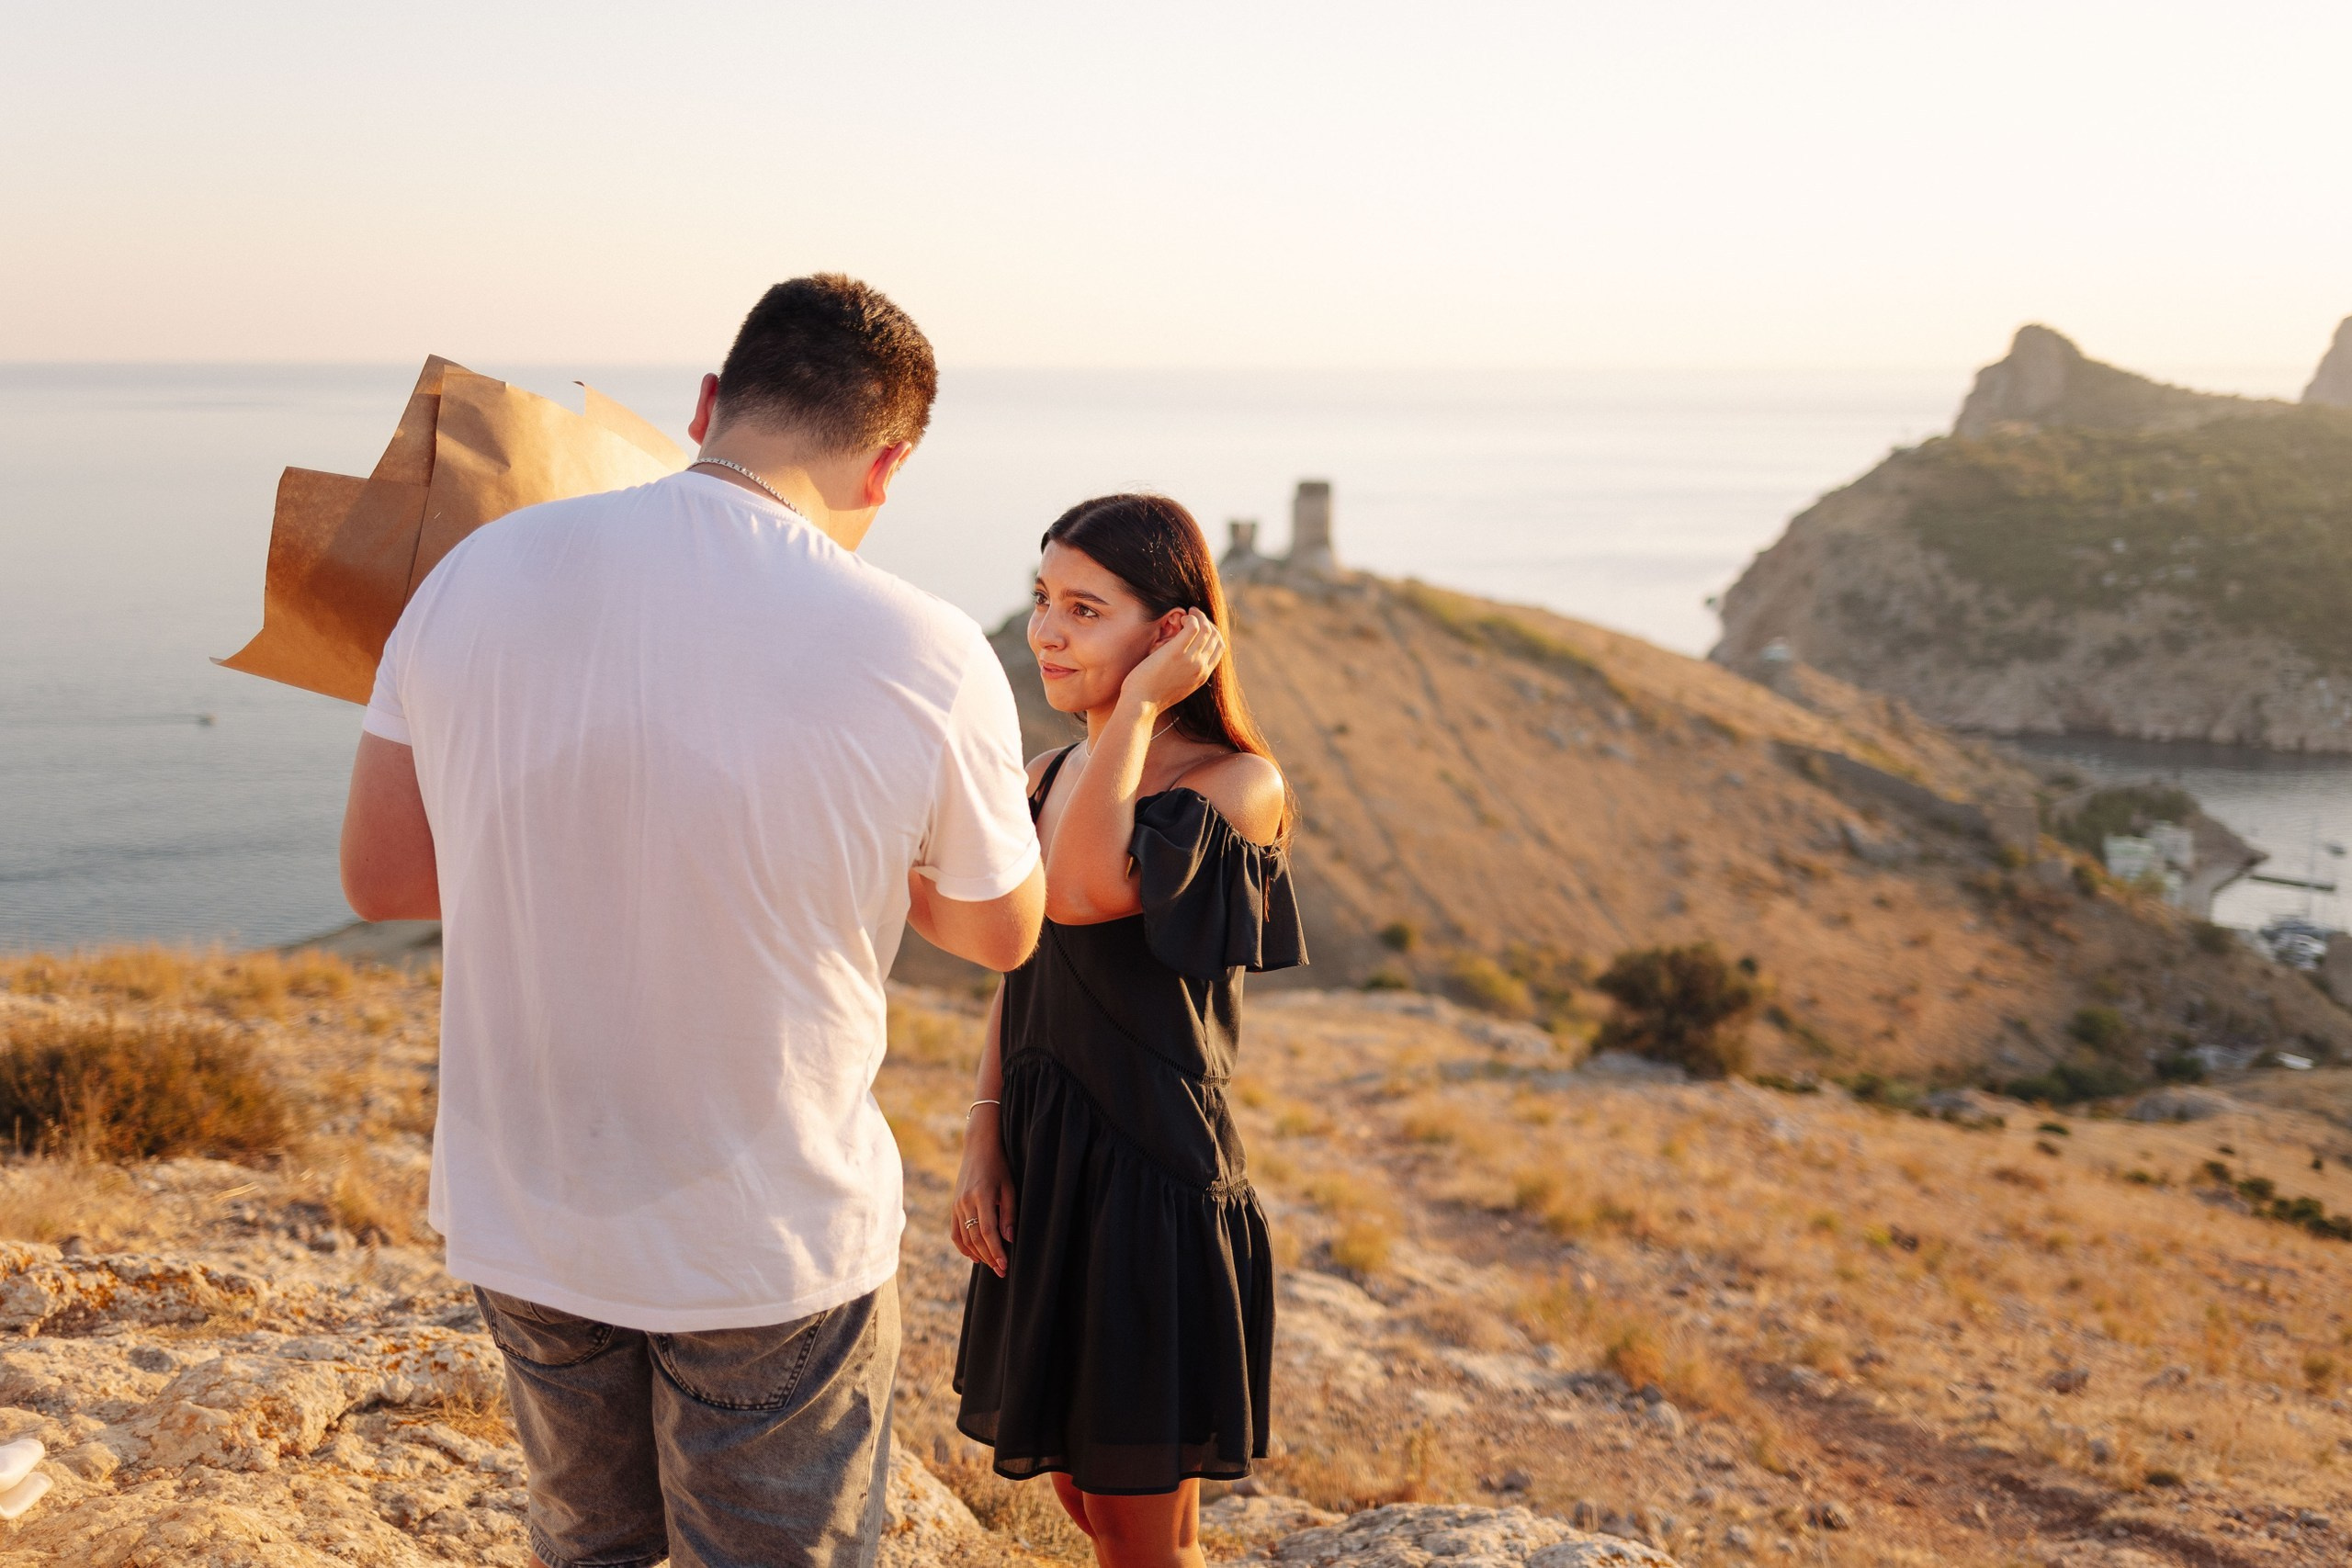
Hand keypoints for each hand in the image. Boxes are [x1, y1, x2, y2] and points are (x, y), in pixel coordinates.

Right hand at [950, 1110, 1015, 1276]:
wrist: (979, 1147)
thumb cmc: (999, 1166)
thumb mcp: (1010, 1187)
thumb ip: (1009, 1213)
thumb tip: (1009, 1239)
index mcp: (981, 1196)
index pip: (988, 1232)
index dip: (996, 1251)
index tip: (1005, 1266)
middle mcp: (965, 1202)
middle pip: (975, 1238)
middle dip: (989, 1257)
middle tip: (1002, 1272)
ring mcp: (957, 1204)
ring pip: (965, 1238)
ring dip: (978, 1254)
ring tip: (992, 1265)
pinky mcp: (953, 1206)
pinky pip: (955, 1232)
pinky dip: (963, 1247)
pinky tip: (974, 1257)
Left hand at [1119, 609, 1223, 713]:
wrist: (1140, 705)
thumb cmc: (1150, 696)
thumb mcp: (1175, 687)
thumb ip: (1183, 674)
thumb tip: (1180, 663)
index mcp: (1202, 676)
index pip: (1219, 648)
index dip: (1211, 633)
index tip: (1199, 626)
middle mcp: (1201, 668)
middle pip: (1215, 636)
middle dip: (1206, 621)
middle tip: (1193, 616)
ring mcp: (1191, 660)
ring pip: (1207, 629)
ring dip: (1198, 616)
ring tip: (1186, 613)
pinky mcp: (1177, 652)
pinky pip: (1194, 626)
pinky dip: (1190, 618)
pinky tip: (1179, 618)